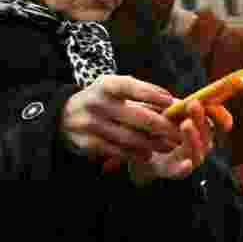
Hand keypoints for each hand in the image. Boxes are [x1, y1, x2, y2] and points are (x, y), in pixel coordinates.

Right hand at [61, 75, 182, 162]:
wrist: (63, 116)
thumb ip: (143, 95)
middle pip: (138, 116)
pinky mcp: (88, 143)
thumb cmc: (102, 100)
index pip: (132, 87)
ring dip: (153, 144)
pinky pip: (118, 151)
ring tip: (168, 147)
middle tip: (179, 133)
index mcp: (106, 85)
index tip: (172, 103)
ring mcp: (91, 124)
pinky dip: (135, 154)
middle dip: (163, 127)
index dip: (153, 94)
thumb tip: (179, 103)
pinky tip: (147, 156)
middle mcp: (97, 103)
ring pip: (131, 137)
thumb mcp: (115, 90)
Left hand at [127, 99, 232, 185]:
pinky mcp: (171, 170)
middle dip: (200, 118)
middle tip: (193, 104)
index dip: (221, 114)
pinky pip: (181, 171)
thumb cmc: (158, 127)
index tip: (218, 105)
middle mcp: (200, 144)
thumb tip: (193, 99)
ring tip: (186, 124)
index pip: (217, 120)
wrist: (138, 151)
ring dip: (193, 137)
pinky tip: (187, 163)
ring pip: (196, 151)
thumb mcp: (169, 113)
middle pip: (205, 133)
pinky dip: (185, 168)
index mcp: (202, 128)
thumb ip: (181, 106)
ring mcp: (187, 159)